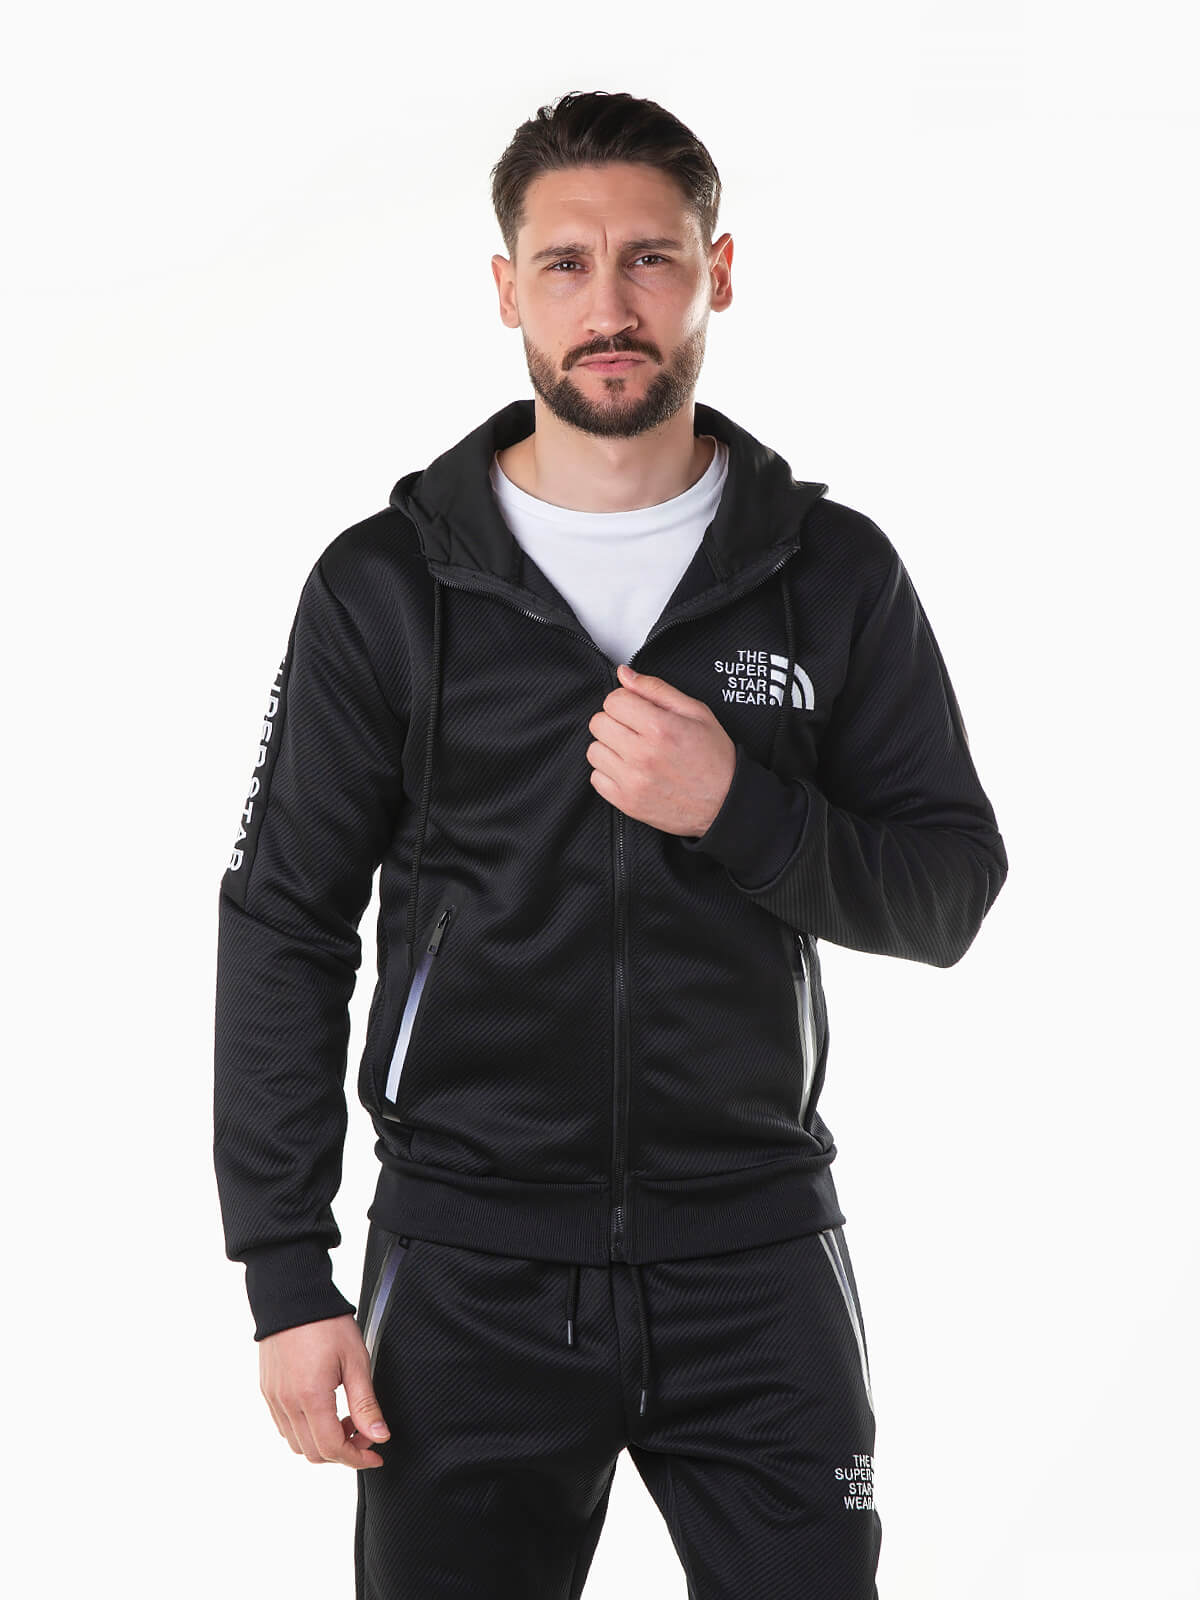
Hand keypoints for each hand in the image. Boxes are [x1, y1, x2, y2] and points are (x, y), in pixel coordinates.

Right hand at [258, 1313, 390, 1468]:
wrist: (293, 1296)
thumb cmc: (326, 1322)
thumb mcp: (355, 1360)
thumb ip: (366, 1403)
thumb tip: (379, 1435)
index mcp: (311, 1397)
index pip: (333, 1448)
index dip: (357, 1458)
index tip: (375, 1454)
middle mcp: (288, 1404)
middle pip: (314, 1453)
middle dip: (343, 1452)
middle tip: (364, 1433)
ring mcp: (274, 1399)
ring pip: (297, 1444)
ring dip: (323, 1443)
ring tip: (345, 1419)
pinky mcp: (268, 1391)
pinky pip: (284, 1426)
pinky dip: (305, 1430)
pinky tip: (324, 1411)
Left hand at [586, 663, 735, 836]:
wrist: (725, 803)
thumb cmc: (715, 758)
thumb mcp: (695, 712)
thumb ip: (656, 689)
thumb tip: (624, 674)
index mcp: (660, 728)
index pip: (613, 700)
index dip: (624, 701)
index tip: (635, 709)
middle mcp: (642, 754)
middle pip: (598, 723)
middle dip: (614, 721)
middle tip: (635, 730)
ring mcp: (632, 781)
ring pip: (593, 750)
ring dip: (609, 747)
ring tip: (633, 751)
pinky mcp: (626, 802)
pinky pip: (596, 778)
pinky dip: (609, 773)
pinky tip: (630, 770)